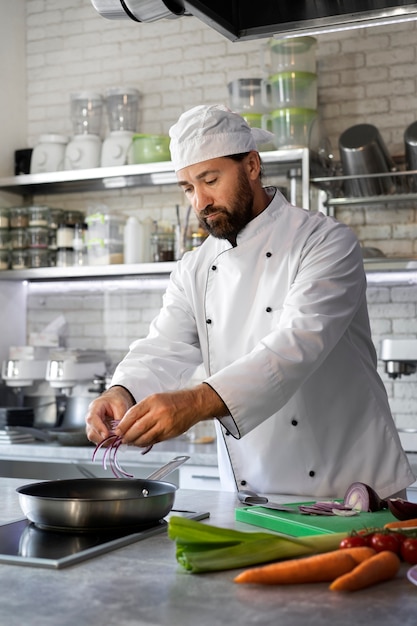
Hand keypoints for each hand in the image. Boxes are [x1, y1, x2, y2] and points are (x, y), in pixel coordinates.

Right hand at [85, 386, 134, 443]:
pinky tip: (116, 439)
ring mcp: (92, 428)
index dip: (98, 428)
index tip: (106, 435)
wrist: (112, 403)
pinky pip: (100, 442)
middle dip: (103, 438)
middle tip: (116, 439)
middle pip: (91, 433)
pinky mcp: (96, 434)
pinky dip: (108, 442)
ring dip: (107, 441)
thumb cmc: (114, 401)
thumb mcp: (120, 404)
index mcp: (94, 408)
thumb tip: (119, 431)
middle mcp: (90, 419)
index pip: (92, 419)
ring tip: (118, 439)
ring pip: (95, 439)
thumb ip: (120, 417)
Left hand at [112, 383, 227, 446]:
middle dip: (126, 436)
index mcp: (153, 401)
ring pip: (145, 438)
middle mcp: (159, 412)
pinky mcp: (170, 433)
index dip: (122, 425)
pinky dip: (145, 443)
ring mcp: (165, 424)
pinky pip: (154, 441)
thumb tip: (127, 423)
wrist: (194, 404)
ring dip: (135, 442)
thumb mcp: (156, 398)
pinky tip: (141, 442)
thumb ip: (142, 409)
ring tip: (130, 442)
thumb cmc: (175, 400)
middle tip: (122, 439)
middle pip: (137, 428)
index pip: (132, 414)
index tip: (117, 431)